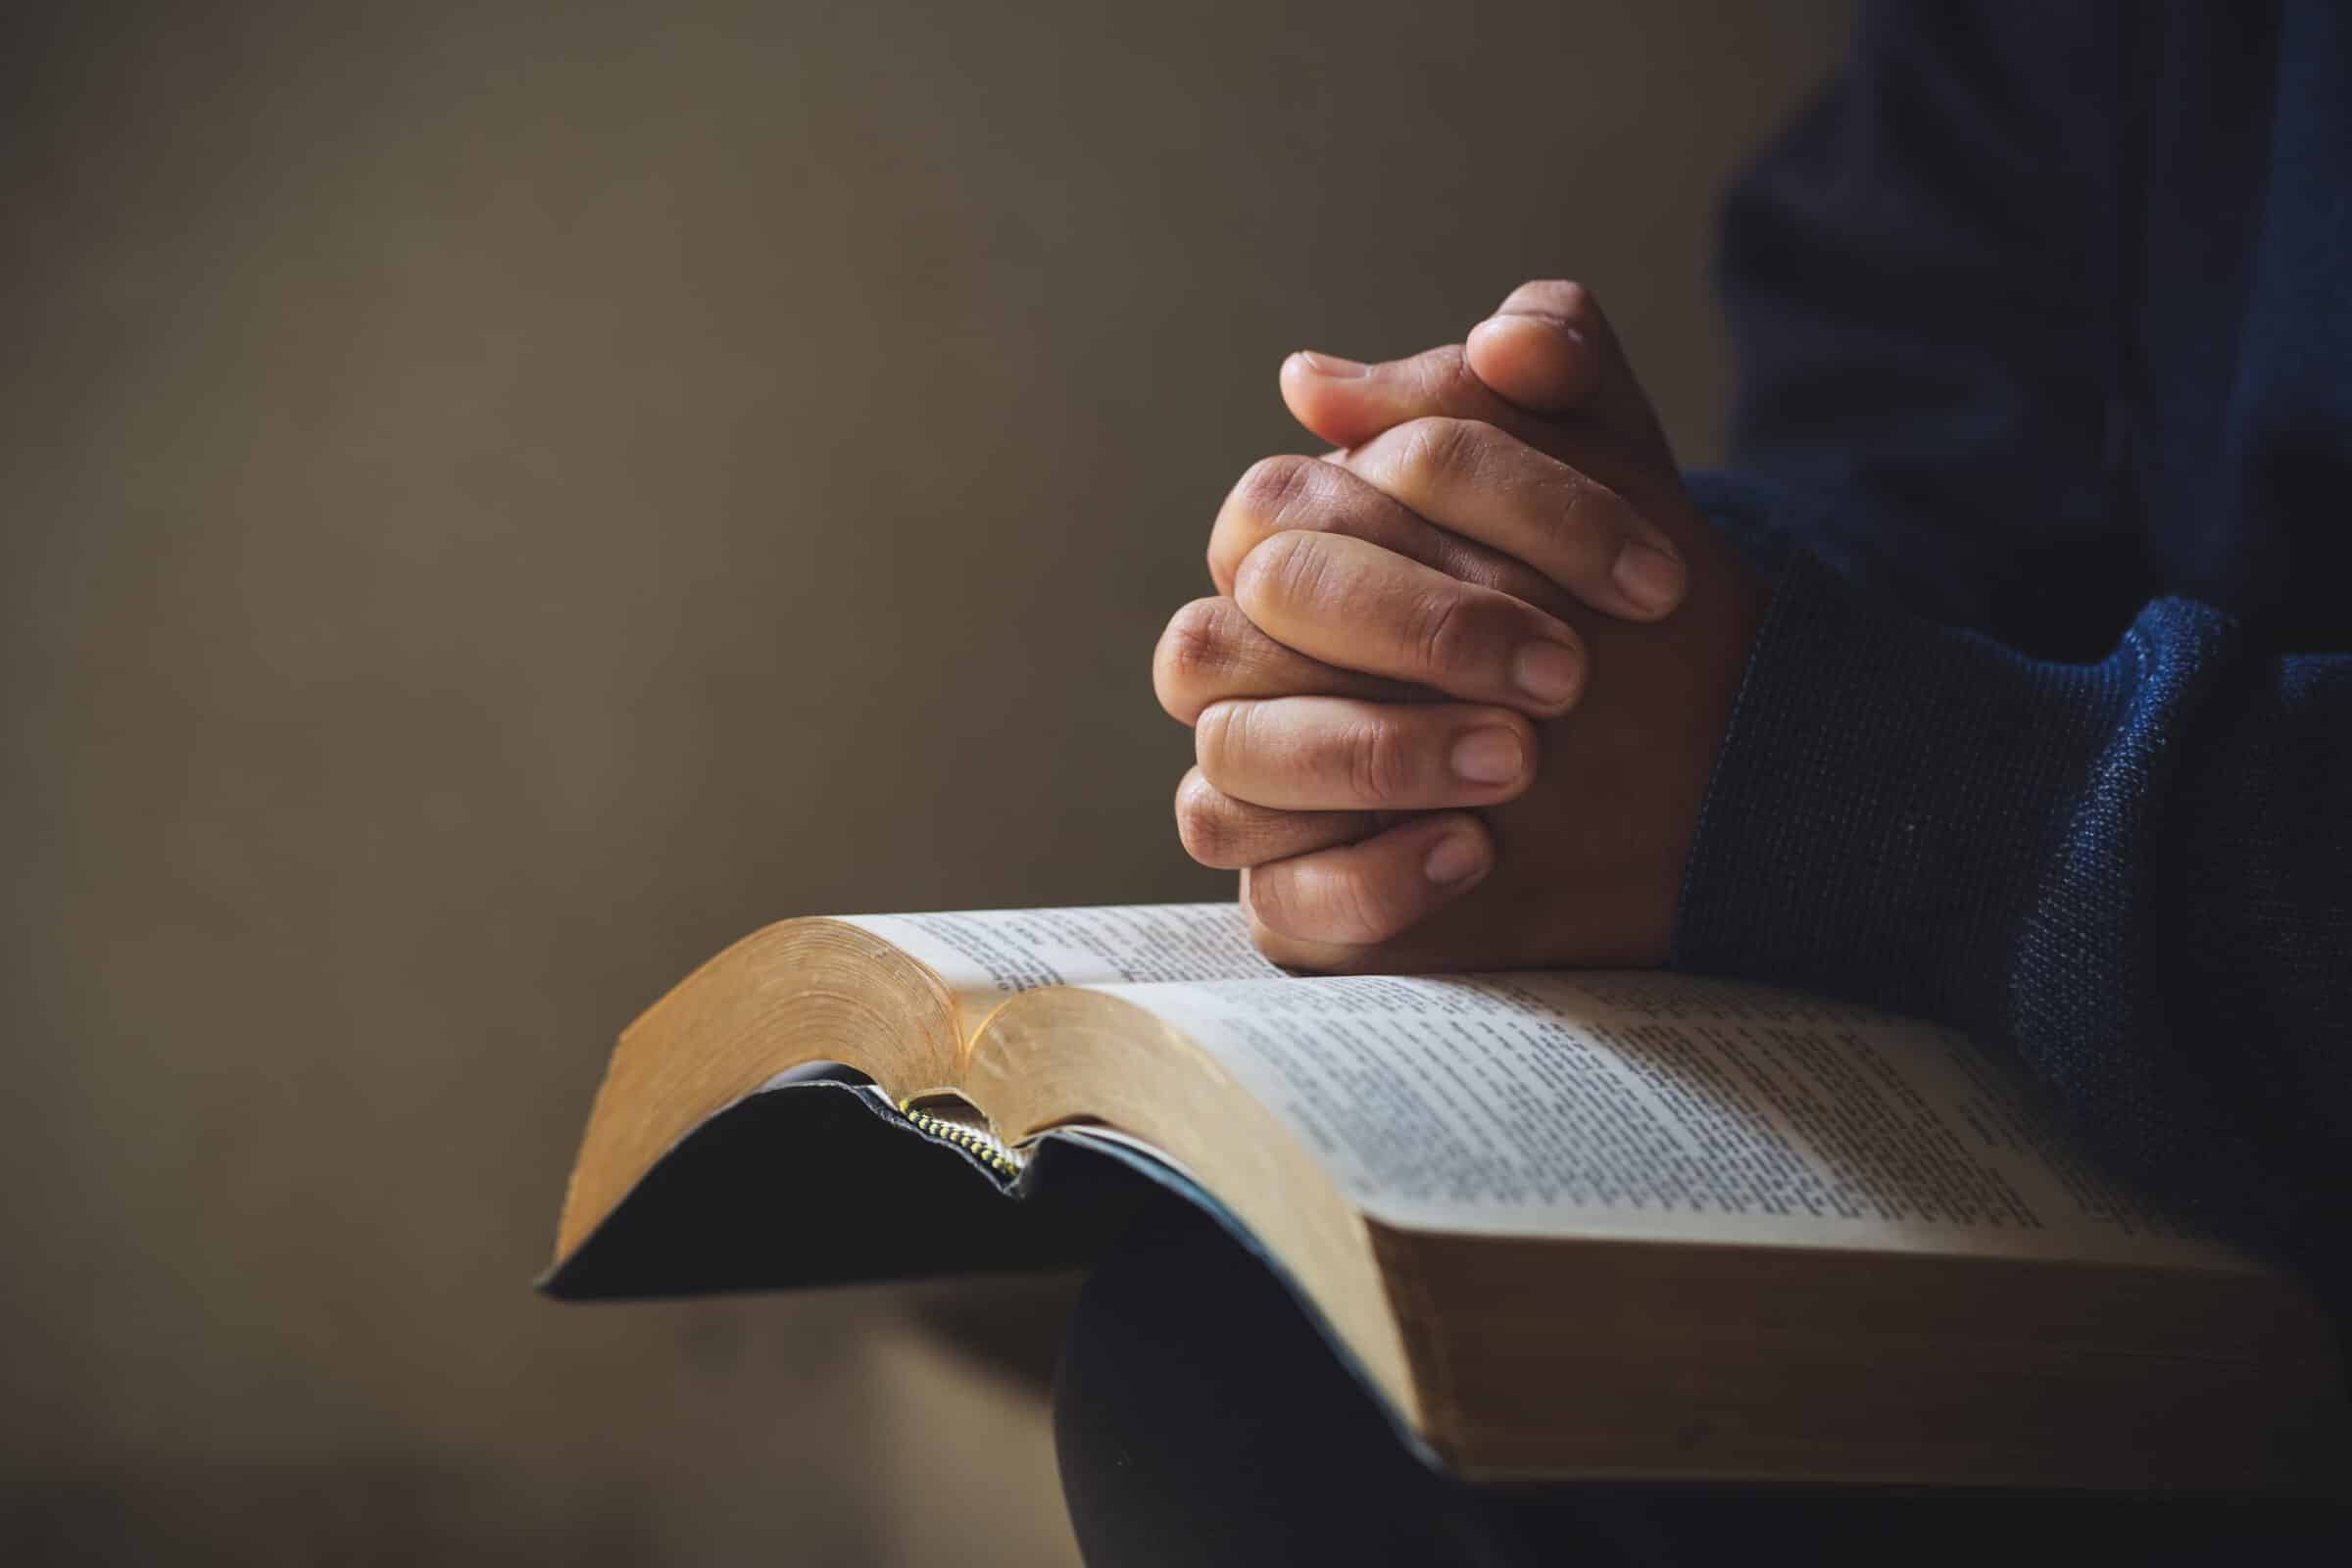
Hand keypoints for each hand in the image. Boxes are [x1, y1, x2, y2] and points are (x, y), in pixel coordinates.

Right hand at [1156, 282, 1767, 970]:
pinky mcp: (1298, 897)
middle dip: (1416, 632)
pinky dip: (1368, 877)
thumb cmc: (1620, 598)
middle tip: (1566, 671)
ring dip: (1376, 754)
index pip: (1295, 494)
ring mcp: (1263, 782)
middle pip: (1241, 622)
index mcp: (1290, 534)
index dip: (1476, 510)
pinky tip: (1475, 849)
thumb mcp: (1614, 462)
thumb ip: (1546, 366)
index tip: (1640, 574)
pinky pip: (1279, 901)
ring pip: (1229, 762)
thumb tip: (1384, 365)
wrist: (1701, 763)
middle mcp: (1250, 657)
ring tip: (1518, 760)